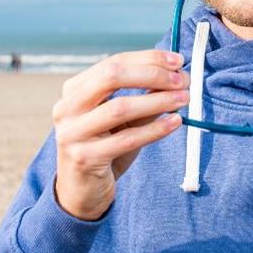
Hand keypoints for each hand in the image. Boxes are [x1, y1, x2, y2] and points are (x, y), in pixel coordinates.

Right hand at [52, 50, 188, 220]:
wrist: (81, 192)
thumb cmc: (104, 149)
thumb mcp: (123, 120)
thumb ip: (143, 97)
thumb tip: (174, 76)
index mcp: (75, 90)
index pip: (114, 63)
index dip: (148, 59)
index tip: (177, 61)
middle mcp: (68, 107)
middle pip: (112, 76)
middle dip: (152, 74)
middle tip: (182, 80)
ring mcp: (72, 133)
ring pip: (120, 108)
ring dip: (158, 100)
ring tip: (184, 98)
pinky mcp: (85, 158)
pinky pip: (127, 139)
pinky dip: (155, 129)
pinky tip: (175, 122)